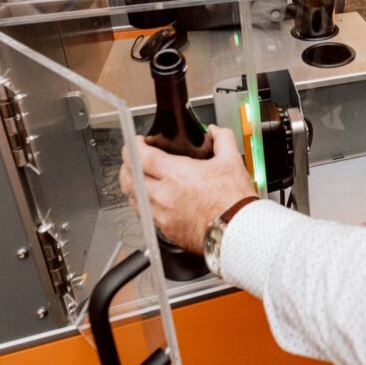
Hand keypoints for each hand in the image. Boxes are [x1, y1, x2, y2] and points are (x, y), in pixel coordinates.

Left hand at [119, 126, 256, 253]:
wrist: (238, 232)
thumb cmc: (234, 201)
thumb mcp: (231, 161)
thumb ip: (222, 140)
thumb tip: (215, 132)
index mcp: (176, 174)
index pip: (140, 156)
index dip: (134, 146)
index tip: (137, 142)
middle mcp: (163, 195)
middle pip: (129, 178)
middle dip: (128, 165)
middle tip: (134, 159)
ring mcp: (162, 215)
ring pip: (133, 198)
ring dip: (133, 185)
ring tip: (141, 179)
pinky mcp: (165, 231)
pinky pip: (145, 215)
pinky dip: (144, 204)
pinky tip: (154, 200)